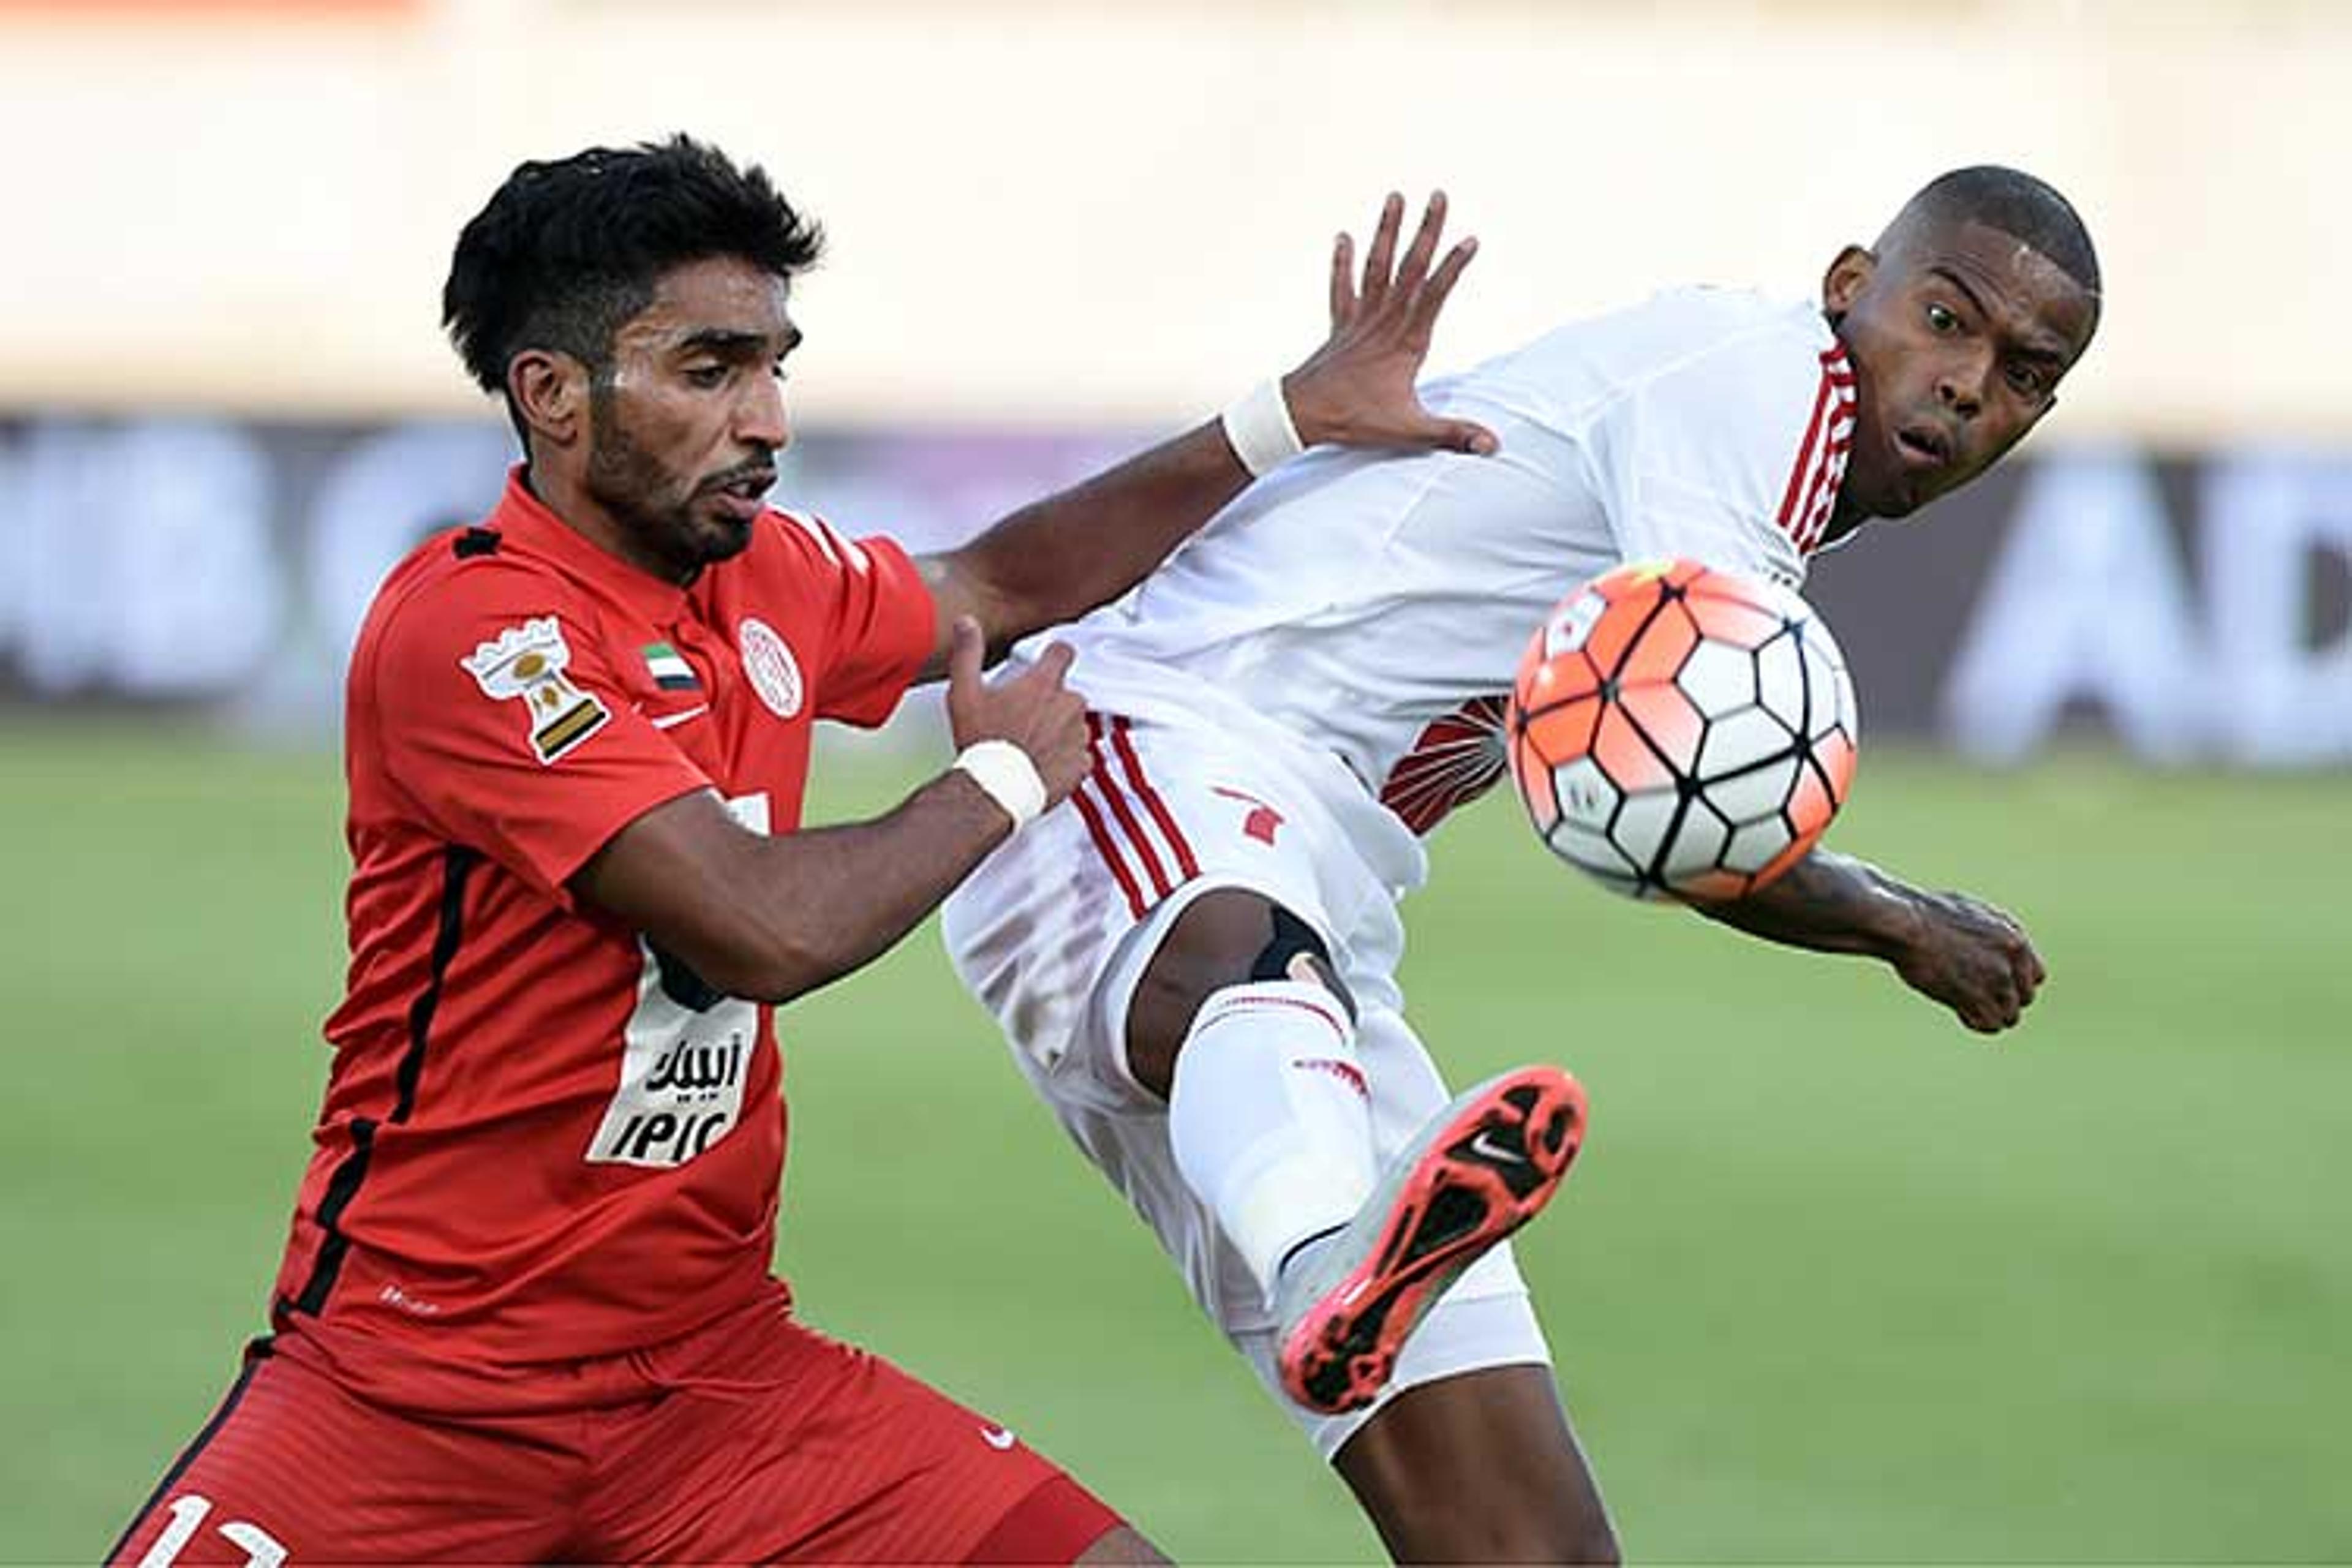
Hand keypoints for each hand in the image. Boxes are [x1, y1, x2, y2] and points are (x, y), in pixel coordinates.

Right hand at [943, 616, 1088, 806]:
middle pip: (1068, 694)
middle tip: (1025, 717)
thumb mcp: (965, 691)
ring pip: (1074, 725)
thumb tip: (966, 623)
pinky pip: (1080, 756)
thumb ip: (968, 652)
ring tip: (1030, 744)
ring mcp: (1078, 736)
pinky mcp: (1081, 764)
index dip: (1055, 655)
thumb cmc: (982, 742)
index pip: (1063, 652)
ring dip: (1059, 731)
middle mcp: (1068, 706)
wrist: (995, 788)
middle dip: (1051, 703)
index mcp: (1043, 684)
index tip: (1049, 661)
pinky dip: (1066, 759)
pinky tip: (1043, 764)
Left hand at [1281, 191, 1496, 456]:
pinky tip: (1343, 236)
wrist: (1301, 416)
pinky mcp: (1339, 325)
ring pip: (1376, 266)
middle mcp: (1383, 321)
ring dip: (1386, 231)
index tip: (1470, 239)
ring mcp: (1359, 319)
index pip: (1434, 295)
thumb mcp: (1408, 430)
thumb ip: (1452, 434)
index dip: (1452, 267)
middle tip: (1439, 195)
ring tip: (1395, 196)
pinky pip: (1341, 287)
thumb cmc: (1354, 421)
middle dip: (1426, 230)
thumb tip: (1492, 446)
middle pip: (1409, 267)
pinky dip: (1341, 262)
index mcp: (1405, 341)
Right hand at [1889, 887, 2047, 1033]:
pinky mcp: (1973, 997)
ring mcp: (1993, 981)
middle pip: (2024, 999)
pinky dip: (1975, 1022)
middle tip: (1976, 994)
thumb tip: (2000, 949)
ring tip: (1965, 1004)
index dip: (2015, 982)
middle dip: (2003, 1000)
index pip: (2036, 977)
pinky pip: (1989, 1024)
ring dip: (1989, 1014)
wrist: (1907, 925)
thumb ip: (1997, 935)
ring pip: (2009, 1016)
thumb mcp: (1976, 915)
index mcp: (2015, 940)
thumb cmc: (1929, 914)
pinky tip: (1959, 1010)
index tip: (1995, 982)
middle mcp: (2010, 962)